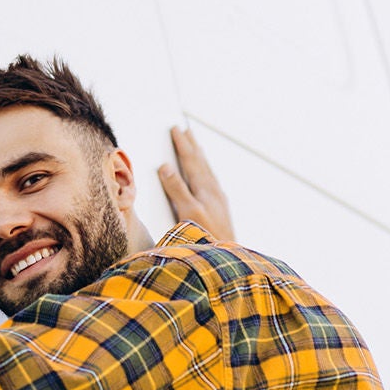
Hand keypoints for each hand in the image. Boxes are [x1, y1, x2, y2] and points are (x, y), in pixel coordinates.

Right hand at [158, 124, 235, 243]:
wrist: (224, 260)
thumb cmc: (207, 238)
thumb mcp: (188, 212)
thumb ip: (177, 189)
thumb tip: (165, 168)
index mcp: (205, 189)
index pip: (191, 161)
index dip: (183, 145)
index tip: (176, 130)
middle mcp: (214, 192)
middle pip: (201, 163)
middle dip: (192, 146)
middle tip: (185, 131)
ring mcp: (218, 201)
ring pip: (207, 172)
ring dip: (200, 157)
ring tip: (195, 146)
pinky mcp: (219, 211)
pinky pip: (211, 182)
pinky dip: (205, 172)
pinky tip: (205, 176)